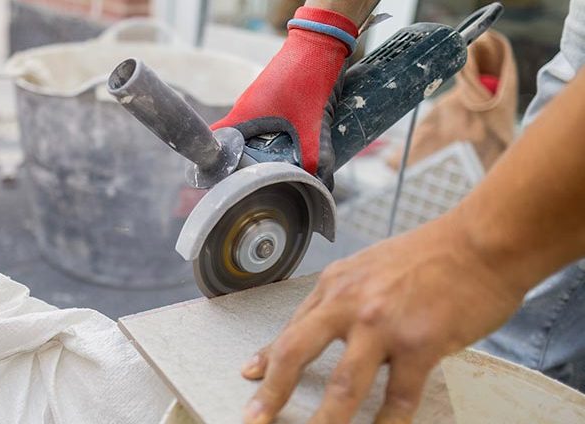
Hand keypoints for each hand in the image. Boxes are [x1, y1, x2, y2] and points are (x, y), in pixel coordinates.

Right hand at [211, 6, 356, 174]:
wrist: (320, 43)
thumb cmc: (307, 80)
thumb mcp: (313, 126)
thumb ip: (317, 158)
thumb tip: (320, 184)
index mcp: (243, 116)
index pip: (215, 142)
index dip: (215, 163)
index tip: (222, 181)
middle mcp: (244, 109)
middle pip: (233, 142)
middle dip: (242, 162)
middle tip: (253, 182)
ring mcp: (256, 102)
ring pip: (249, 133)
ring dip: (257, 149)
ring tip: (272, 168)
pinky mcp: (269, 98)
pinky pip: (262, 123)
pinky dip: (270, 137)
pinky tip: (287, 147)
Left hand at [241, 216, 526, 423]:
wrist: (482, 241)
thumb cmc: (432, 254)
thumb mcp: (370, 267)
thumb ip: (341, 299)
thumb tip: (314, 327)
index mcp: (336, 285)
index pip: (292, 328)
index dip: (268, 358)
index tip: (251, 379)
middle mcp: (351, 303)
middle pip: (296, 352)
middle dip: (272, 392)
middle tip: (255, 419)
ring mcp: (383, 324)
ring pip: (343, 384)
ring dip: (325, 421)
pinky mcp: (420, 343)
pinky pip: (398, 396)